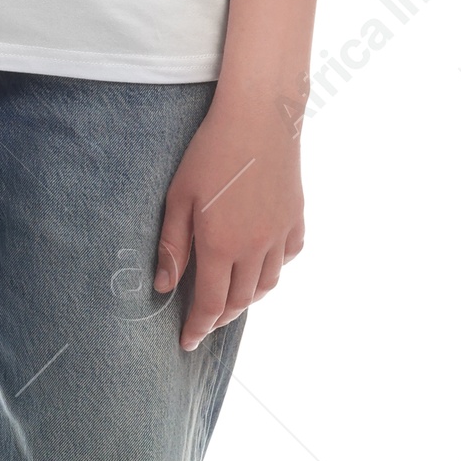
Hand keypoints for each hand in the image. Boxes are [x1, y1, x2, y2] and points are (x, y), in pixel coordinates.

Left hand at [154, 92, 306, 353]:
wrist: (260, 117)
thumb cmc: (210, 152)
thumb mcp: (178, 197)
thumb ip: (173, 246)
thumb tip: (165, 287)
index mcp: (221, 246)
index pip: (210, 305)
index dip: (197, 328)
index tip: (186, 343)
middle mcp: (255, 248)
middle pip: (240, 300)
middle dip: (220, 317)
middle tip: (203, 322)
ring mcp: (280, 234)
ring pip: (267, 284)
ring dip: (247, 298)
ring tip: (230, 299)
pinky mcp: (296, 218)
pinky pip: (289, 257)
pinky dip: (274, 270)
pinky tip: (262, 265)